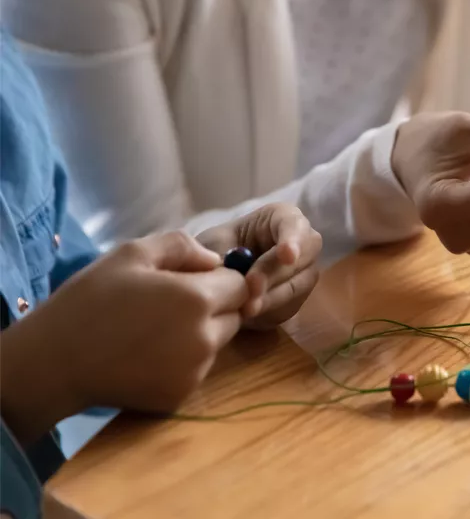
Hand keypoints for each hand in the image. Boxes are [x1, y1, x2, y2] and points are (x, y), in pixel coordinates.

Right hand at [0, 232, 247, 443]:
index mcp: (197, 299)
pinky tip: (147, 355)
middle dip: (214, 307)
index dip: (222, 280)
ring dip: (200, 335)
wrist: (54, 361)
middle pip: (235, 316)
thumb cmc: (90, 300)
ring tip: (154, 331)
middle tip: (170, 306)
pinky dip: (182, 362)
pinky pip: (197, 370)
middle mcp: (205, 338)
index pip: (242, 286)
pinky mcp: (180, 396)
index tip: (193, 281)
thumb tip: (217, 261)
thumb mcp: (131, 254)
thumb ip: (182, 247)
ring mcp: (194, 372)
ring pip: (217, 344)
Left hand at [196, 204, 322, 328]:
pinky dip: (268, 313)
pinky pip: (289, 307)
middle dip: (274, 275)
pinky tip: (246, 314)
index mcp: (282, 218)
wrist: (216, 275)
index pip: (295, 224)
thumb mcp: (213, 244)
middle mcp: (302, 244)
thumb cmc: (217, 248)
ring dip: (270, 299)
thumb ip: (222, 253)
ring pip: (297, 287)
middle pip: (302, 259)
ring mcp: (304, 273)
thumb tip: (228, 266)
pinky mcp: (297, 299)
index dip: (293, 239)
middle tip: (251, 288)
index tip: (286, 256)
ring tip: (243, 309)